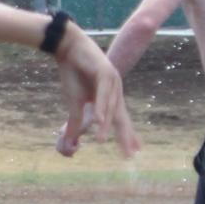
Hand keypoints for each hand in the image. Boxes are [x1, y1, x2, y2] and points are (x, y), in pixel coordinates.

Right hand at [53, 30, 137, 158]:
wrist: (68, 48)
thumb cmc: (73, 74)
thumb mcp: (74, 102)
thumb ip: (75, 122)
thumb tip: (70, 144)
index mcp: (110, 98)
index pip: (120, 120)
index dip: (128, 136)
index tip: (136, 151)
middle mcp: (115, 91)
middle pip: (121, 117)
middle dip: (125, 136)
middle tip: (130, 155)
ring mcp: (112, 81)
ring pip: (110, 107)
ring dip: (106, 124)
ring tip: (101, 140)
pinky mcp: (104, 72)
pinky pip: (103, 93)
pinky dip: (100, 107)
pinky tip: (100, 119)